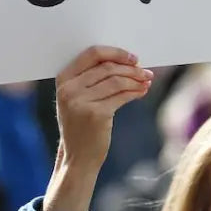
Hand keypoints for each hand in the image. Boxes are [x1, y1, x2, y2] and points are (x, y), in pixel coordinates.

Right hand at [41, 46, 151, 210]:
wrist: (78, 158)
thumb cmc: (81, 126)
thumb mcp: (78, 99)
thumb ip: (92, 79)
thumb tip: (126, 62)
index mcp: (63, 80)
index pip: (91, 54)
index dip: (115, 53)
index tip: (132, 57)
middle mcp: (69, 89)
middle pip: (107, 67)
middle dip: (130, 68)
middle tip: (145, 71)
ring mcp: (81, 102)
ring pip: (116, 80)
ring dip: (136, 79)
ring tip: (147, 80)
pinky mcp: (96, 114)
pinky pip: (122, 96)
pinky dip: (135, 91)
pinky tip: (143, 91)